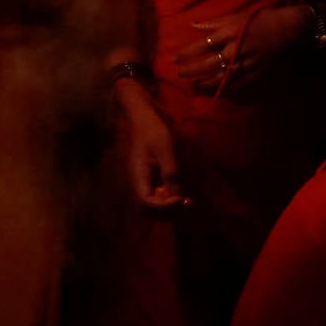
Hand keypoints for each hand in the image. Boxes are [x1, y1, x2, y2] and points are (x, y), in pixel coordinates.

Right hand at [117, 83, 189, 208]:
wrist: (144, 117)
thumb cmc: (153, 130)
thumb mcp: (164, 148)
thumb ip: (170, 171)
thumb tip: (176, 194)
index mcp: (139, 174)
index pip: (146, 200)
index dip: (163, 205)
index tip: (179, 199)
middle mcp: (140, 179)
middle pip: (149, 205)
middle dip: (167, 208)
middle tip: (185, 202)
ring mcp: (145, 178)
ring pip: (155, 201)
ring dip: (170, 203)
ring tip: (186, 199)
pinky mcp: (152, 175)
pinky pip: (159, 192)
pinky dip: (170, 195)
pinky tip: (181, 191)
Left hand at [176, 5, 311, 95]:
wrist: (292, 30)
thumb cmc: (262, 20)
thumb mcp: (237, 16)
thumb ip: (214, 23)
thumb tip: (193, 24)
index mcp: (230, 34)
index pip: (202, 45)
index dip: (187, 53)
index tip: (174, 58)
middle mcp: (237, 50)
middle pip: (209, 64)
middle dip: (192, 71)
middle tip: (179, 74)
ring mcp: (248, 64)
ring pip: (222, 78)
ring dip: (205, 83)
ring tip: (193, 86)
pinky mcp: (259, 74)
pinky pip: (240, 86)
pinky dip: (226, 91)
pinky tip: (216, 93)